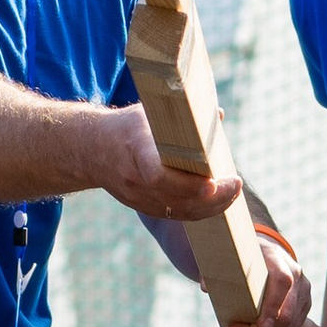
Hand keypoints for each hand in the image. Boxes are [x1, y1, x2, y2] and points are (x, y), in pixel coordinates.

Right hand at [102, 108, 240, 222]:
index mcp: (135, 148)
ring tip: (233, 192)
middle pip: (176, 198)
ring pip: (179, 211)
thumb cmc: (127, 125)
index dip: (187, 183)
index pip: (158, 175)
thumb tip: (218, 115)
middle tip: (236, 184)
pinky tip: (218, 202)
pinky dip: (200, 211)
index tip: (213, 181)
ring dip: (211, 206)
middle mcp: (134, 178)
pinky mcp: (143, 207)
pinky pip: (175, 215)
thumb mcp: (150, 111)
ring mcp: (137, 197)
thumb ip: (184, 116)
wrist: (91, 149)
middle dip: (211, 196)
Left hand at [218, 236, 313, 326]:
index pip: (282, 282)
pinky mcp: (303, 306)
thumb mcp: (230, 257)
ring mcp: (302, 293)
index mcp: (278, 259)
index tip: (260, 326)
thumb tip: (206, 287)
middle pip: (287, 314)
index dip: (273, 306)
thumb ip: (217, 269)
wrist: (267, 253)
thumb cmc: (244, 258)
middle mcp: (296, 276)